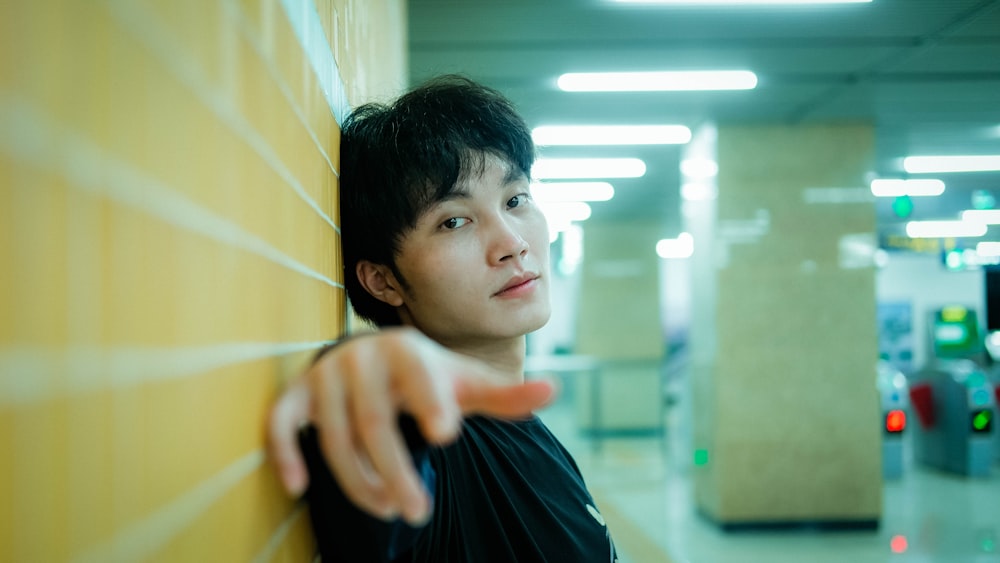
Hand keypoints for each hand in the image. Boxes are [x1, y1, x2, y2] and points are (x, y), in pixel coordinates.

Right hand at [267, 327, 555, 524]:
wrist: (373, 355)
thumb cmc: (427, 377)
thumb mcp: (464, 383)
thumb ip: (503, 394)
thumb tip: (553, 392)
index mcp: (407, 350)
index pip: (418, 375)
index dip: (429, 402)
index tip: (446, 436)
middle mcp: (360, 357)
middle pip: (373, 421)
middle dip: (396, 470)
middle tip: (419, 512)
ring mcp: (324, 376)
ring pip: (334, 437)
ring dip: (358, 480)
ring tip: (389, 510)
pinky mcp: (296, 395)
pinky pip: (281, 423)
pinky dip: (285, 452)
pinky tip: (299, 487)